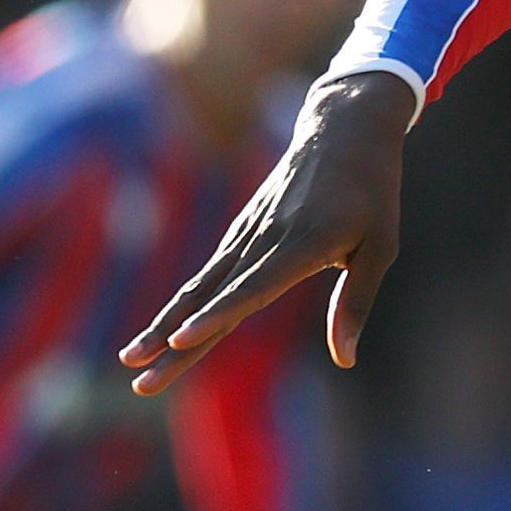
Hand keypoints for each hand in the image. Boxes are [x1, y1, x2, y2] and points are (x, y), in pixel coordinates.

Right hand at [124, 67, 419, 395]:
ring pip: (200, 287)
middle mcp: (265, 239)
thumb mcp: (380, 246)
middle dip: (172, 342)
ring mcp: (247, 232)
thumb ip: (355, 302)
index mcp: (303, 244)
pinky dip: (182, 304)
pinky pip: (208, 273)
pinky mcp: (242, 229)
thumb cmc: (372, 192)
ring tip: (130, 360)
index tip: (181, 340)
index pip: (252, 289)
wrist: (342, 129)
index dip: (216, 316)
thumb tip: (345, 358)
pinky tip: (160, 331)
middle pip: (212, 298)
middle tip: (140, 381)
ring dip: (163, 326)